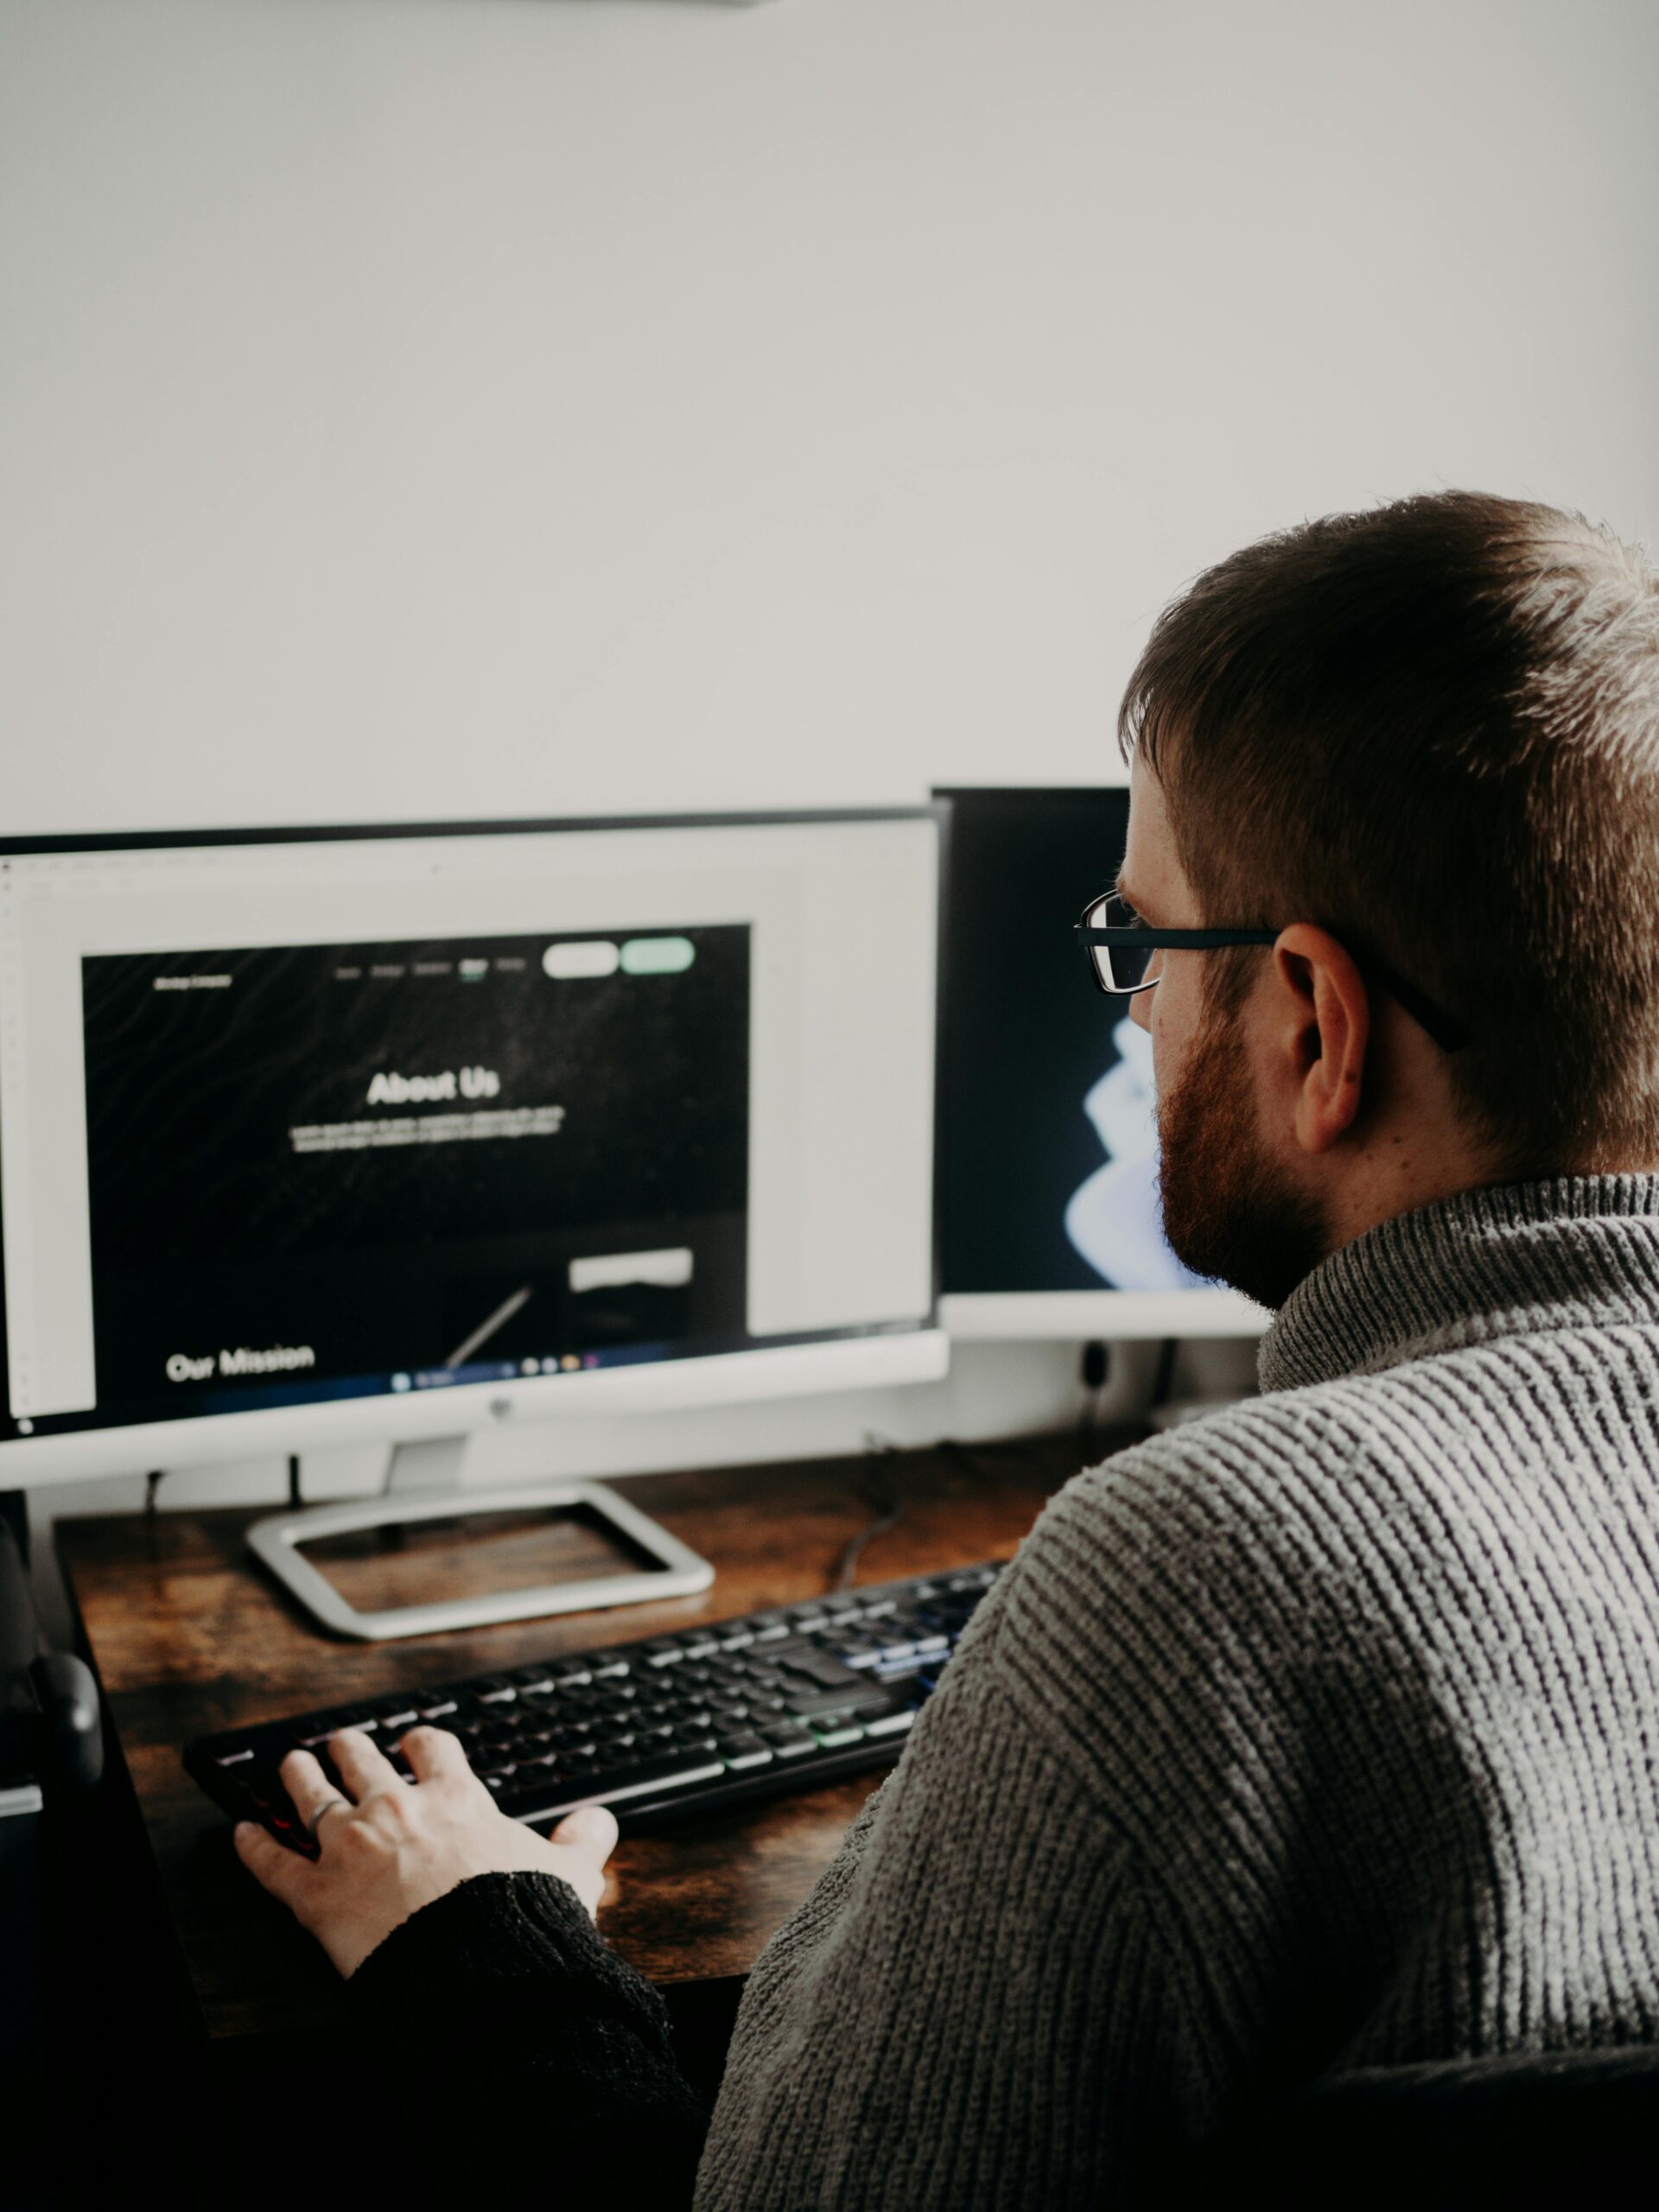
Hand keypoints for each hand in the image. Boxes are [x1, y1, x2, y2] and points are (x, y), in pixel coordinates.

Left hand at [234, 1724, 619, 1978]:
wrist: (475, 1964)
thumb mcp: (569, 1874)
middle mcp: (397, 1810)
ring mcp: (351, 1847)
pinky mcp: (317, 1895)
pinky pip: (273, 1864)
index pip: (433, 1749)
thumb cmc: (520, 1917)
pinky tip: (239, 1833)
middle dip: (349, 1749)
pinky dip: (252, 1848)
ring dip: (297, 1777)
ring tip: (290, 1764)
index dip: (421, 1741)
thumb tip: (600, 1823)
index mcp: (455, 1799)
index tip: (415, 1740)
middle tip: (340, 1742)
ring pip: (311, 1798)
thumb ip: (582, 1842)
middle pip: (362, 1762)